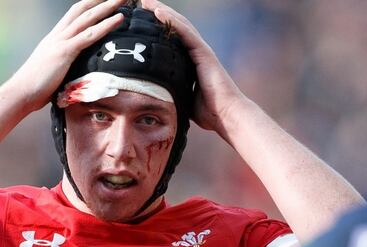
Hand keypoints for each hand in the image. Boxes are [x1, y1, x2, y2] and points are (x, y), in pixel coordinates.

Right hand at [9, 0, 126, 113]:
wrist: (20, 92)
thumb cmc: (35, 87)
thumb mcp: (52, 70)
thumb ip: (64, 65)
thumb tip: (77, 72)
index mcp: (54, 38)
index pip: (74, 14)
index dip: (89, 5)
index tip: (103, 0)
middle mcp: (57, 35)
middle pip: (82, 9)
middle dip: (101, 0)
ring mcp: (61, 42)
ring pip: (88, 18)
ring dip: (108, 6)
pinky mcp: (64, 52)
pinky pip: (89, 35)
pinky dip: (106, 25)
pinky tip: (119, 19)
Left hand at [141, 0, 245, 133]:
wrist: (226, 116)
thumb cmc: (209, 113)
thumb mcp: (183, 99)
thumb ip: (171, 93)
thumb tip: (153, 98)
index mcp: (190, 62)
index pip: (171, 39)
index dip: (157, 27)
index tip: (140, 20)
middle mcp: (196, 52)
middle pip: (174, 27)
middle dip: (157, 13)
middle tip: (140, 2)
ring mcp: (201, 50)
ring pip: (179, 25)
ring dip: (161, 11)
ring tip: (145, 1)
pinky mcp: (204, 53)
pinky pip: (185, 33)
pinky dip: (172, 21)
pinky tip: (158, 12)